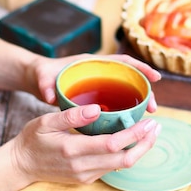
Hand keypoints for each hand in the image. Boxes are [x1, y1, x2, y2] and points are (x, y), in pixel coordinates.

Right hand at [7, 104, 160, 184]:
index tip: (148, 122)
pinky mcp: (86, 179)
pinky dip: (126, 155)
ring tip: (150, 133)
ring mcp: (85, 176)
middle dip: (144, 144)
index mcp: (73, 150)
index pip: (112, 145)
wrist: (21, 165)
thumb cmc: (32, 139)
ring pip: (121, 166)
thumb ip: (71, 116)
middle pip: (124, 160)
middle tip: (157, 127)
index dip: (134, 135)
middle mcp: (82, 167)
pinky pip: (112, 168)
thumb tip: (96, 109)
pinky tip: (132, 142)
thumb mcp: (45, 121)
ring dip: (138, 151)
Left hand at [31, 53, 161, 111]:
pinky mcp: (95, 97)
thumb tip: (48, 97)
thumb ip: (45, 84)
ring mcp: (98, 86)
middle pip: (129, 79)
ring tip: (145, 120)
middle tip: (153, 109)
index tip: (155, 77)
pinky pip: (114, 104)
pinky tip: (127, 128)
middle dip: (144, 92)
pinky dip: (123, 114)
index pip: (122, 62)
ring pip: (123, 93)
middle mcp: (99, 73)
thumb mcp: (42, 77)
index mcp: (92, 63)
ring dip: (136, 105)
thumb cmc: (41, 74)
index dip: (140, 67)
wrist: (35, 79)